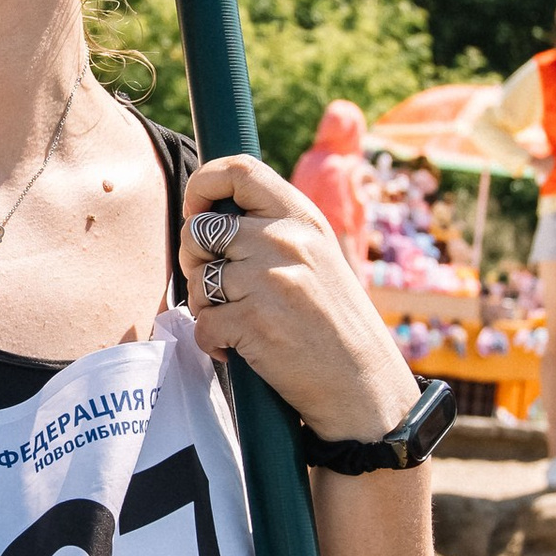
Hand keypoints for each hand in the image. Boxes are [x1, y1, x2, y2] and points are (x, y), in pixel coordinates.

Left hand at [181, 155, 419, 438]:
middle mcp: (286, 241)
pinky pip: (202, 322)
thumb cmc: (333, 322)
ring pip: (197, 280)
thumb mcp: (317, 257)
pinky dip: (211, 341)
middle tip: (214, 286)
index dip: (202, 185)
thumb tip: (207, 216)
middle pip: (200, 230)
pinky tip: (237, 349)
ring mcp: (270, 279)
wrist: (363, 386)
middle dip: (193, 259)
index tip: (196, 212)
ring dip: (204, 306)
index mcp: (302, 217)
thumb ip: (273, 230)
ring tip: (235, 322)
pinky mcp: (254, 321)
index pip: (238, 170)